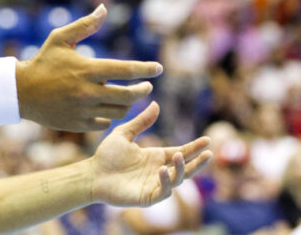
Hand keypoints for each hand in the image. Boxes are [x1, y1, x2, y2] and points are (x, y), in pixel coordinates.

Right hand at [16, 4, 160, 131]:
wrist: (21, 92)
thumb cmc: (43, 62)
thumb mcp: (60, 39)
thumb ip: (84, 25)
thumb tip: (104, 8)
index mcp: (88, 70)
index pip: (126, 70)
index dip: (146, 69)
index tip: (158, 68)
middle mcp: (88, 92)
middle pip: (129, 95)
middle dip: (143, 90)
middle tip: (147, 86)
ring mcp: (84, 110)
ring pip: (119, 112)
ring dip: (128, 104)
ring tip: (128, 97)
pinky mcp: (78, 124)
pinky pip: (104, 124)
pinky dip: (109, 116)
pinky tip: (107, 108)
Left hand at [85, 102, 212, 206]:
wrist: (92, 173)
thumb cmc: (106, 155)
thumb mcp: (124, 134)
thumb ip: (141, 121)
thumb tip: (156, 103)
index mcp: (155, 156)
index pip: (181, 152)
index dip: (194, 147)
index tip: (207, 140)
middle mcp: (158, 170)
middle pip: (185, 167)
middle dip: (198, 161)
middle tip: (209, 153)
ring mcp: (154, 184)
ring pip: (178, 179)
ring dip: (182, 169)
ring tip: (178, 155)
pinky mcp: (148, 197)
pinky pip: (164, 191)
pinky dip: (166, 181)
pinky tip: (162, 170)